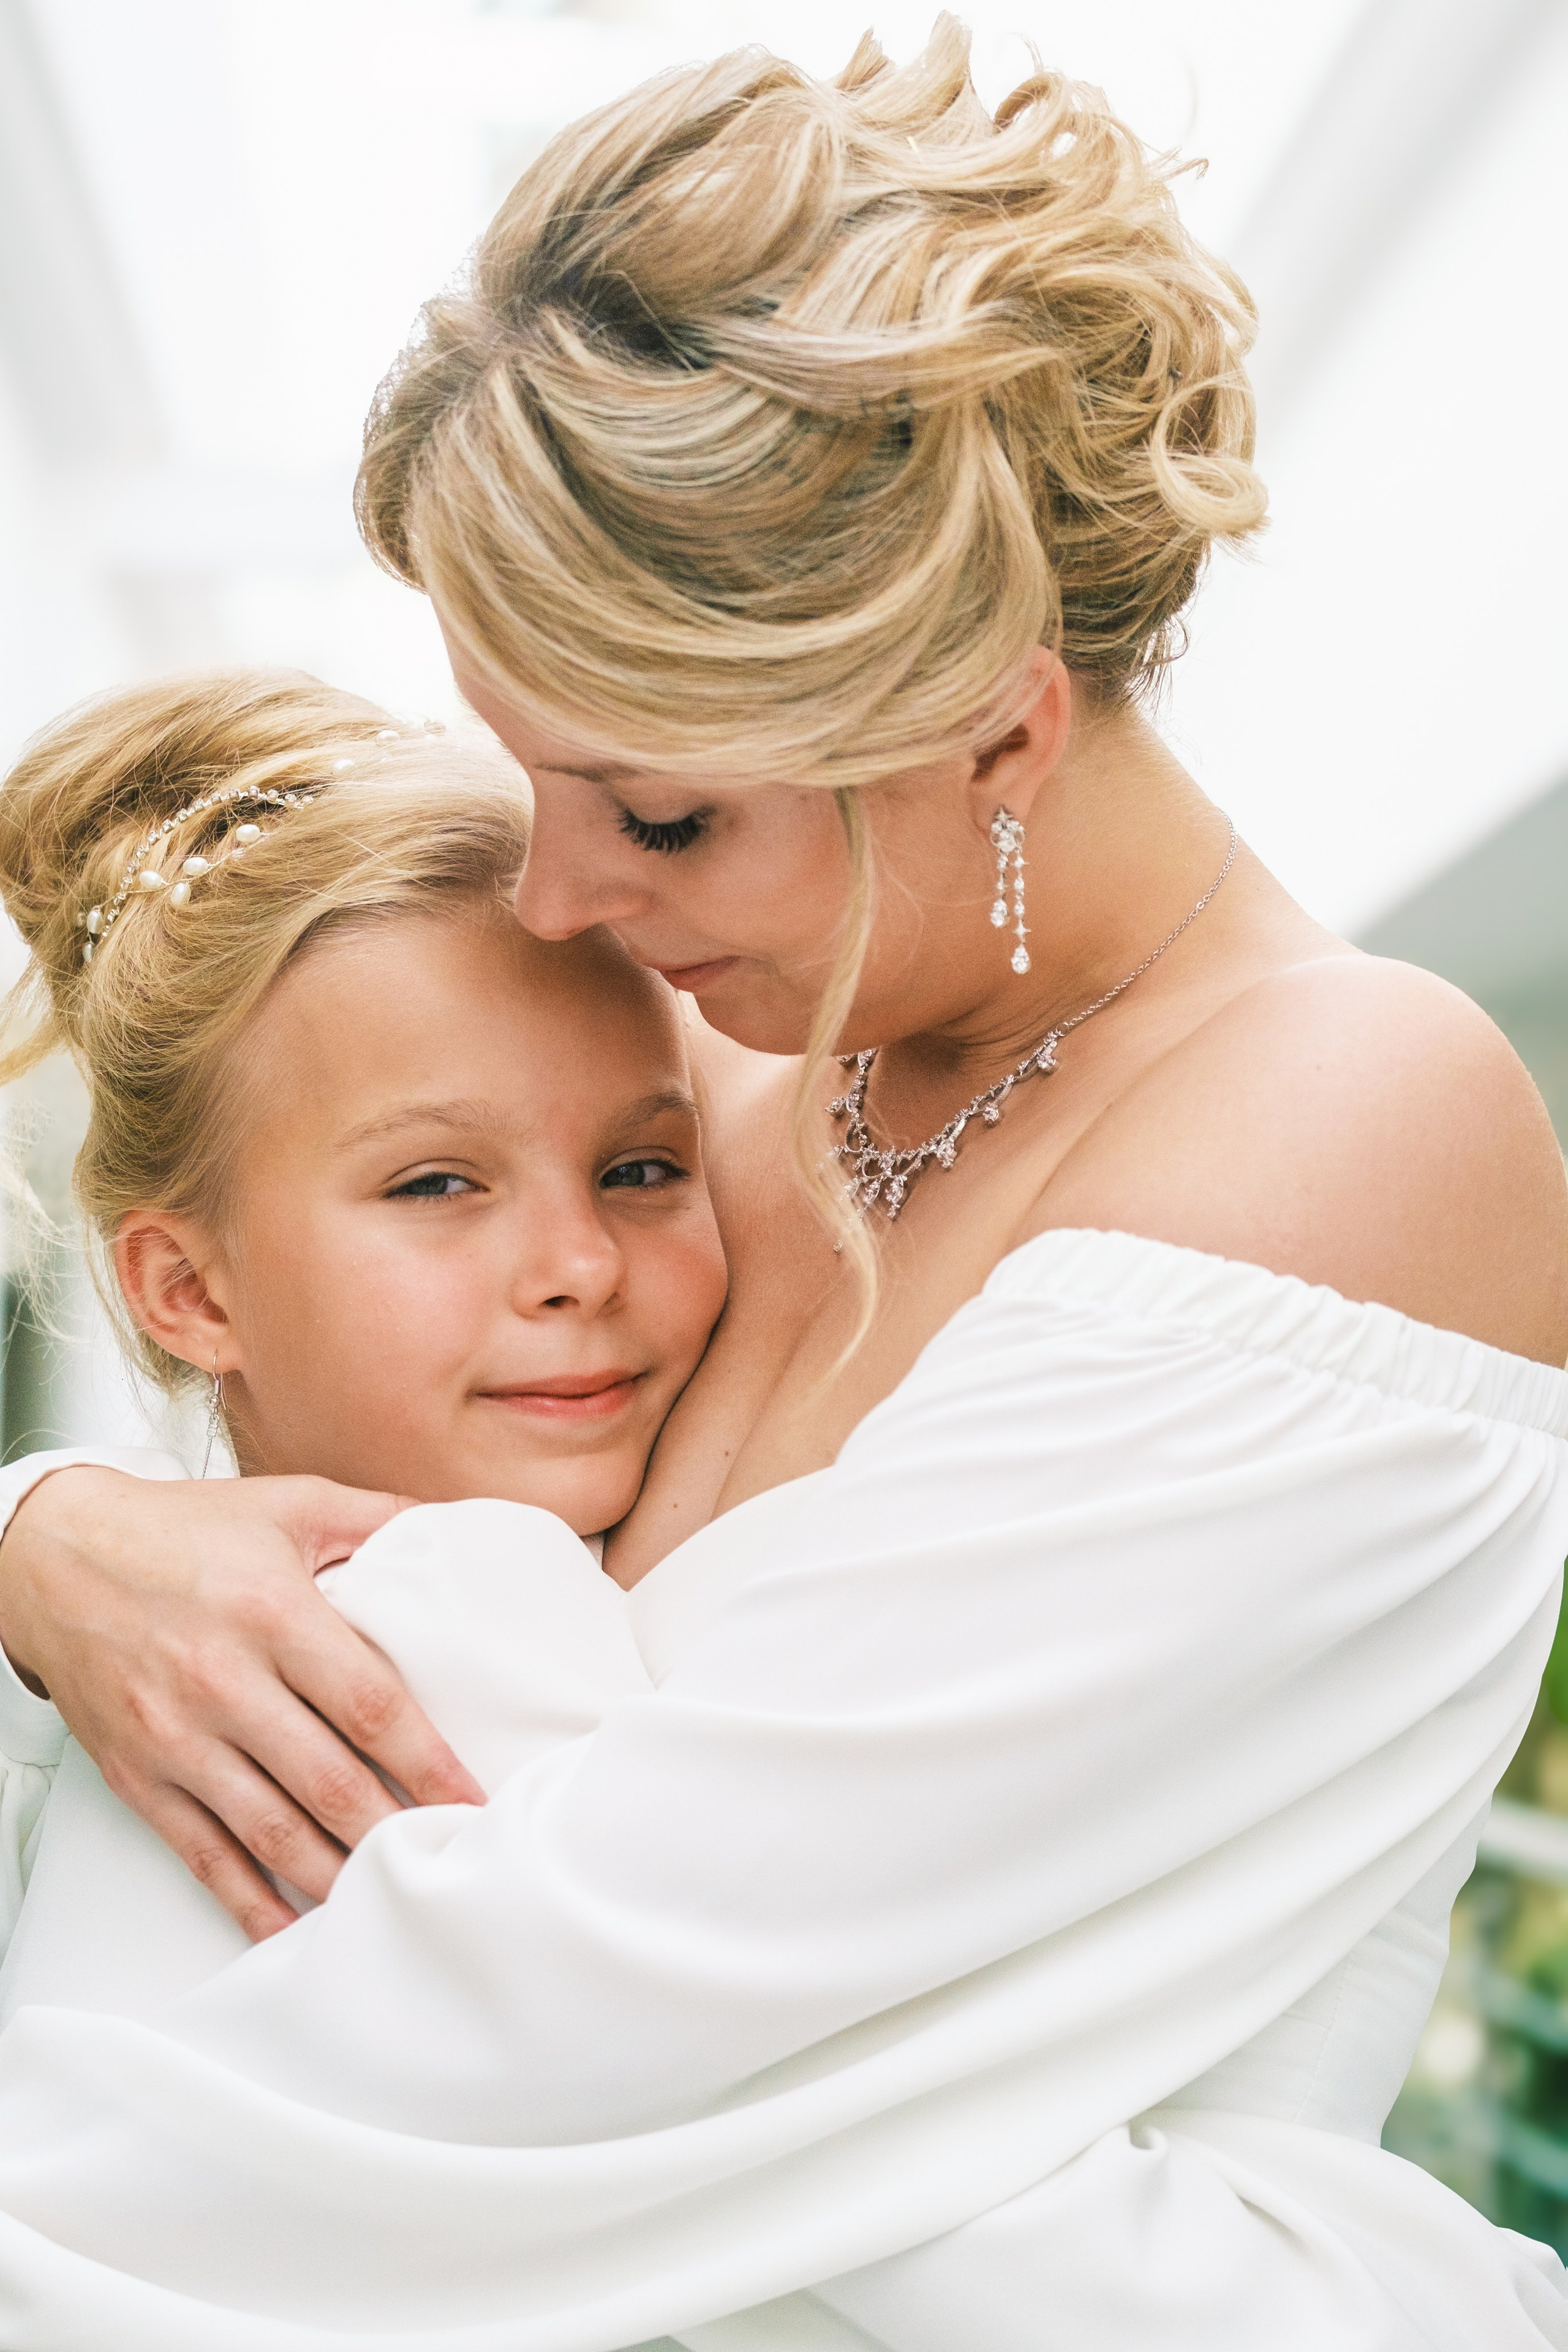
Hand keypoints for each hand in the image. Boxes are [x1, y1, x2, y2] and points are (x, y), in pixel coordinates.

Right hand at [0, 1470, 484, 1940]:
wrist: (55, 1559)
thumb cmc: (183, 1530)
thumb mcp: (292, 1504)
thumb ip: (380, 1517)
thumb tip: (459, 1525)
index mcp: (273, 1612)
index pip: (368, 1705)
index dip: (428, 1763)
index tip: (472, 1800)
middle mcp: (223, 1680)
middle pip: (328, 1780)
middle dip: (394, 1830)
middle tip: (448, 1859)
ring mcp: (176, 1736)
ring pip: (272, 1830)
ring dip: (336, 1874)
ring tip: (389, 1896)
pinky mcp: (139, 1775)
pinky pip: (204, 1854)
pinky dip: (251, 1901)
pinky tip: (293, 1925)